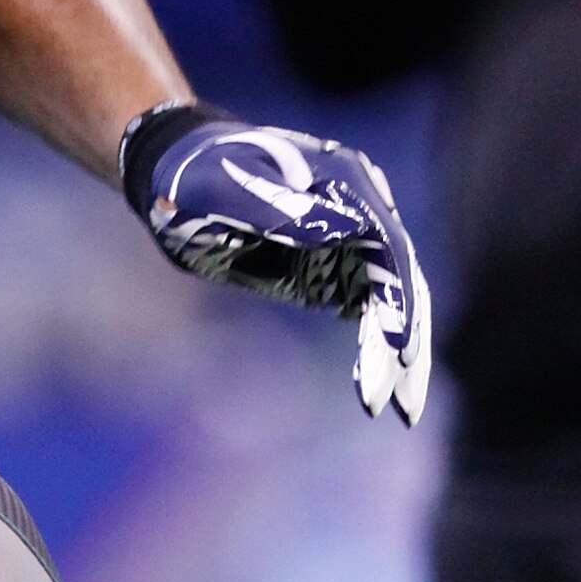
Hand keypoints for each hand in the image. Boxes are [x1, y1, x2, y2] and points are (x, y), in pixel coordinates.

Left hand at [122, 106, 433, 423]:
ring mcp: (348, 237)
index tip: (399, 349)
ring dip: (397, 352)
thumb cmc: (194, 175)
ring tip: (400, 409)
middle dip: (407, 339)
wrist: (173, 172)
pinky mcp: (330, 265)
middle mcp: (358, 207)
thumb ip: (277, 207)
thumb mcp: (222, 186)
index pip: (388, 245)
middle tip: (404, 405)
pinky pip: (364, 308)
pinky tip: (371, 385)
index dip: (398, 297)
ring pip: (389, 298)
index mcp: (343, 180)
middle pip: (400, 277)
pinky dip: (371, 346)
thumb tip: (343, 228)